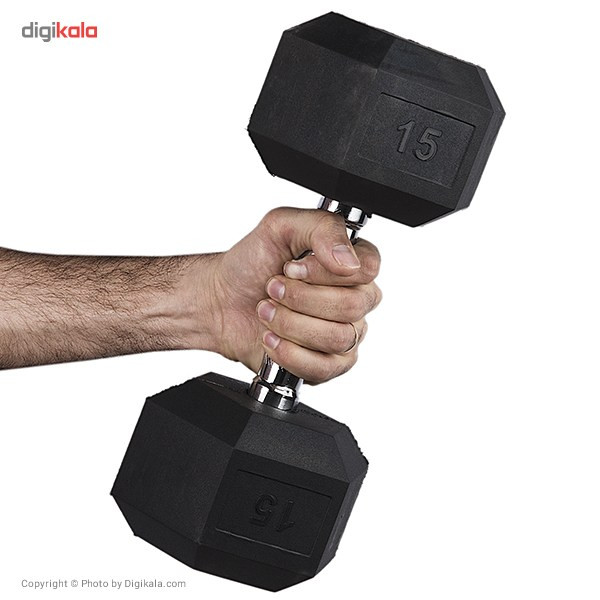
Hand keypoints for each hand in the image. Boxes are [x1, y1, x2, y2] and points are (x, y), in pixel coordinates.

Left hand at [204, 207, 381, 383]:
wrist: (221, 300)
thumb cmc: (252, 263)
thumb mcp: (281, 226)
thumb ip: (322, 228)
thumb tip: (348, 260)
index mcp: (350, 263)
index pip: (367, 268)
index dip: (326, 271)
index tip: (293, 267)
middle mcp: (354, 299)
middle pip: (352, 306)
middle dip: (301, 298)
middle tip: (272, 288)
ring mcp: (344, 334)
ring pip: (337, 337)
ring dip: (290, 324)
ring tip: (267, 312)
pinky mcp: (327, 365)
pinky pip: (324, 368)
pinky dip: (289, 353)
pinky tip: (271, 338)